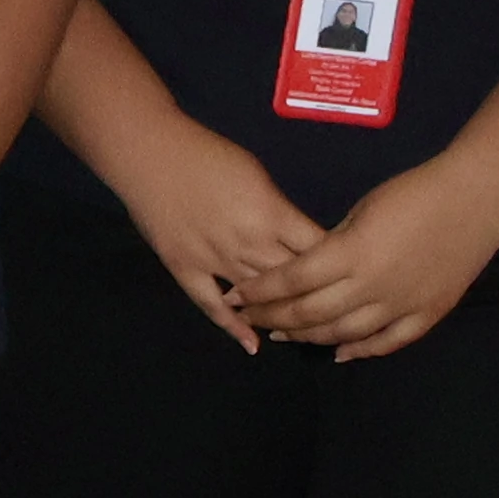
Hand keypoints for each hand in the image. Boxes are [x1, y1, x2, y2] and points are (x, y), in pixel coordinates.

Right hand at [106, 116, 324, 350]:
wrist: (149, 153)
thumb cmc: (207, 154)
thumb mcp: (258, 174)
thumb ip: (278, 210)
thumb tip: (292, 236)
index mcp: (272, 215)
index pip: (318, 251)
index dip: (337, 267)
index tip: (349, 277)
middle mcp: (249, 244)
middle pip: (293, 280)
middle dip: (315, 295)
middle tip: (332, 310)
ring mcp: (214, 260)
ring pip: (258, 298)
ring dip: (279, 314)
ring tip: (301, 329)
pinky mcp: (185, 268)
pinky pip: (211, 304)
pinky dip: (232, 326)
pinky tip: (252, 344)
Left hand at [239, 162, 498, 361]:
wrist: (476, 201)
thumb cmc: (413, 195)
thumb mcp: (359, 213)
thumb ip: (332, 247)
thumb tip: (307, 270)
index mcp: (348, 255)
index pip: (290, 281)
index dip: (258, 291)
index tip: (234, 296)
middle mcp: (370, 287)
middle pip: (309, 313)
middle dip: (272, 316)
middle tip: (249, 318)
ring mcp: (400, 305)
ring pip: (343, 334)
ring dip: (308, 337)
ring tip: (283, 334)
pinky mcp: (427, 313)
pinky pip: (388, 342)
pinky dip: (361, 351)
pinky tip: (339, 354)